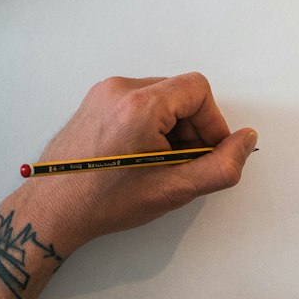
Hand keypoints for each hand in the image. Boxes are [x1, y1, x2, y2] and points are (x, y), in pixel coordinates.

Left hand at [8, 73, 257, 257]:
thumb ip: (222, 166)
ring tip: (158, 163)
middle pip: (180, 92)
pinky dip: (151, 123)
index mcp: (139, 105)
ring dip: (172, 126)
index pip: (198, 90)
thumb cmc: (106, 202)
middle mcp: (120, 89)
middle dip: (191, 127)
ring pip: (162, 97)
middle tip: (181, 164)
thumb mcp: (174, 190)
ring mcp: (104, 92)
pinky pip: (140, 100)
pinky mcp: (96, 99)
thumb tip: (246, 139)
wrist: (52, 209)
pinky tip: (141, 155)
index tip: (204, 153)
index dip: (211, 122)